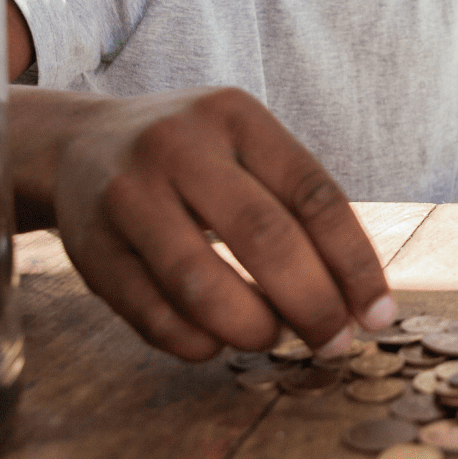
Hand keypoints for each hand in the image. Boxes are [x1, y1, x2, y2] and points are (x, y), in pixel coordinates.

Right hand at [46, 87, 397, 360]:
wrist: (79, 145)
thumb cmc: (192, 158)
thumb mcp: (243, 148)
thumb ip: (296, 208)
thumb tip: (358, 301)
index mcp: (234, 115)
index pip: (313, 193)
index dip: (354, 262)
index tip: (378, 314)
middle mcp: (178, 146)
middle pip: (264, 236)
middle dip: (312, 303)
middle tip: (334, 342)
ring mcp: (128, 196)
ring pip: (202, 283)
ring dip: (253, 328)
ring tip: (274, 339)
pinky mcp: (90, 250)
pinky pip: (153, 315)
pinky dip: (197, 343)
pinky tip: (217, 343)